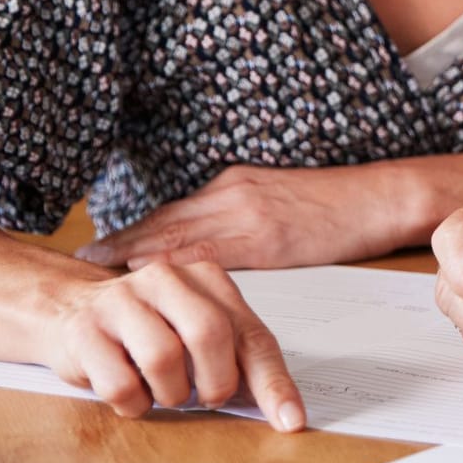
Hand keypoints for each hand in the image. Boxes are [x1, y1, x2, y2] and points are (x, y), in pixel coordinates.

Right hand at [41, 260, 303, 430]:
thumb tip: (280, 408)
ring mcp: (122, 300)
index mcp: (207, 279)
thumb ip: (236, 355)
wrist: (70, 307)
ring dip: (169, 393)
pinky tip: (131, 391)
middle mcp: (167, 279)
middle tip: (205, 397)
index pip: (252, 335)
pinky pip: (121, 384)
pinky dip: (133, 403)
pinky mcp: (85, 330)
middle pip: (210, 334)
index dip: (273, 383)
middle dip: (215, 382)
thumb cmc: (147, 324)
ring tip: (163, 390)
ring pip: (163, 358)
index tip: (290, 420)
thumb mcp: (197, 328)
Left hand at [75, 164, 405, 269]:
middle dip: (122, 243)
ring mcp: (246, 213)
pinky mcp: (265, 238)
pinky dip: (173, 266)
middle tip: (81, 261)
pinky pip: (208, 255)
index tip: (101, 247)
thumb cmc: (341, 204)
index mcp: (235, 184)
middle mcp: (232, 193)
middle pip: (165, 222)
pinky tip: (148, 279)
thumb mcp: (281, 201)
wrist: (382, 196)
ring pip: (177, 235)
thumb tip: (214, 251)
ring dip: (134, 254)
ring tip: (99, 271)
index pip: (174, 212)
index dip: (135, 231)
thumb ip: (244, 218)